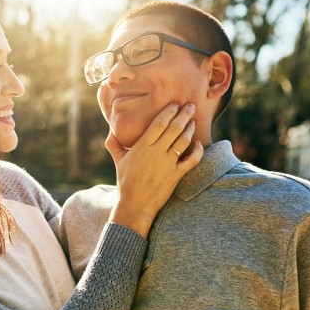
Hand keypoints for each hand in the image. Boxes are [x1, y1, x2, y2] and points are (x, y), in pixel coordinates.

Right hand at [106, 102, 202, 237]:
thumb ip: (114, 144)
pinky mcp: (176, 175)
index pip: (159, 123)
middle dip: (184, 115)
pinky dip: (197, 151)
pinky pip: (192, 160)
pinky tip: (199, 144)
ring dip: (190, 129)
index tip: (175, 104)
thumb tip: (110, 131)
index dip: (168, 112)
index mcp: (142, 146)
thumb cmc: (125, 182)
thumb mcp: (118, 161)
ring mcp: (167, 164)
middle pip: (174, 128)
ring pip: (183, 141)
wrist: (135, 205)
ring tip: (193, 122)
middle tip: (190, 106)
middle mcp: (156, 153)